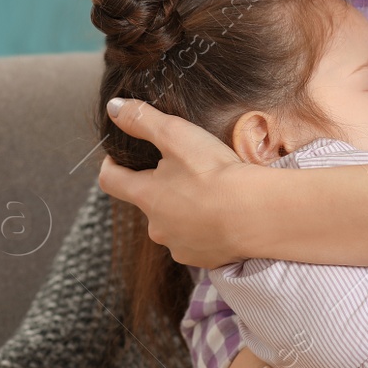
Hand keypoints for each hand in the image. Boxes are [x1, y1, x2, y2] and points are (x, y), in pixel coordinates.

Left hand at [96, 97, 267, 266]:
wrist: (256, 213)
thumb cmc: (214, 172)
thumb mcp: (175, 135)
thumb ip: (142, 120)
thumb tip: (114, 108)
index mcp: (146, 196)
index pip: (111, 181)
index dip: (111, 166)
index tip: (117, 158)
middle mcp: (156, 226)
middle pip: (147, 203)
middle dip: (159, 188)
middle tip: (182, 170)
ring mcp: (180, 246)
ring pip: (174, 224)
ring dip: (184, 210)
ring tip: (208, 193)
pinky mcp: (204, 259)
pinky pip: (197, 241)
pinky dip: (205, 229)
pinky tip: (223, 216)